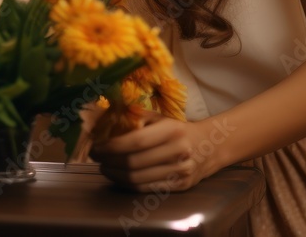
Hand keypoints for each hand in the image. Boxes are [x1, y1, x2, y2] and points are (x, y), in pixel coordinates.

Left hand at [89, 111, 222, 191]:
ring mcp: (181, 172)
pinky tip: (117, 175)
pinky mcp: (180, 186)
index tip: (96, 146)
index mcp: (172, 130)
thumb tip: (104, 119)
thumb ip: (136, 117)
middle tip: (95, 156)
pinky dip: (126, 184)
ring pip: (138, 178)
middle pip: (134, 162)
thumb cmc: (177, 129)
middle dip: (108, 160)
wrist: (210, 146)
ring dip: (114, 174)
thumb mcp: (160, 118)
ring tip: (103, 166)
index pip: (135, 141)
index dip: (111, 146)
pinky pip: (146, 188)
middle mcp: (179, 151)